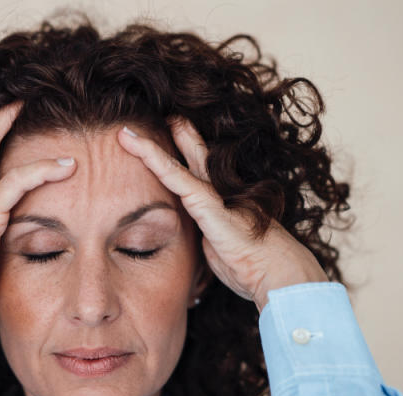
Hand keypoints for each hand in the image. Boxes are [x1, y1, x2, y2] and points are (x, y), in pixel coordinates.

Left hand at [116, 119, 327, 312]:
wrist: (276, 273)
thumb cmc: (253, 265)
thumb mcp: (220, 251)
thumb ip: (206, 239)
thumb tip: (200, 241)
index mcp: (220, 202)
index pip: (195, 172)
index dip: (179, 155)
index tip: (165, 138)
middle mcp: (218, 191)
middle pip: (191, 155)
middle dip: (174, 134)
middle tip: (156, 115)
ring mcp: (213, 196)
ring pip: (175, 164)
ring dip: (149, 147)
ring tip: (126, 132)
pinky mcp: (207, 206)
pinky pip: (176, 179)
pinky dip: (155, 160)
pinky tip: (136, 147)